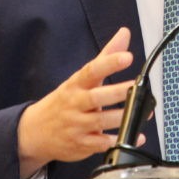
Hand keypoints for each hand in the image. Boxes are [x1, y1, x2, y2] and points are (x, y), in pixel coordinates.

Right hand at [18, 27, 141, 175]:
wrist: (35, 132)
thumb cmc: (64, 101)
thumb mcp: (80, 78)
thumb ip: (106, 57)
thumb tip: (124, 34)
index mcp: (76, 84)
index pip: (92, 70)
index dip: (109, 63)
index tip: (127, 57)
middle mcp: (76, 104)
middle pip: (96, 97)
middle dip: (117, 92)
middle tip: (136, 86)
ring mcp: (77, 125)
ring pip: (101, 121)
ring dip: (123, 117)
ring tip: (143, 112)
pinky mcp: (81, 144)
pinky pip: (101, 144)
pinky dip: (118, 140)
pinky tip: (136, 137)